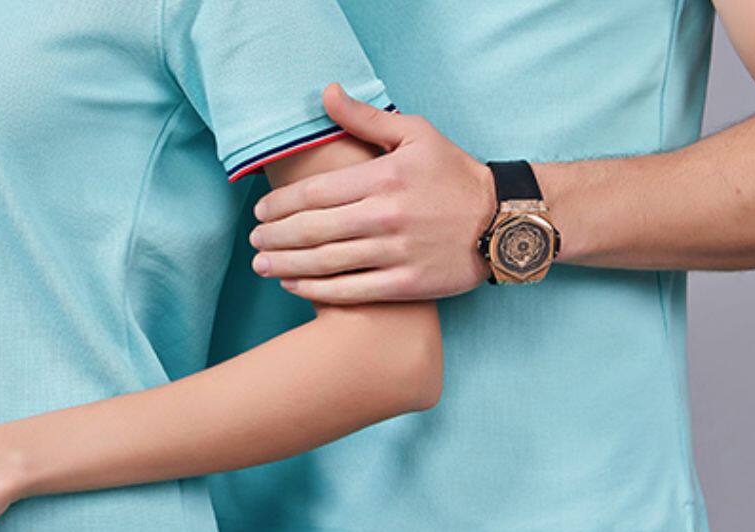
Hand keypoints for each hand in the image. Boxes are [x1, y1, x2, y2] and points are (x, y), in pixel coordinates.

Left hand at [249, 84, 495, 303]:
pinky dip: (316, 290)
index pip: (315, 193)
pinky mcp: (407, 284)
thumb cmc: (454, 174)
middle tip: (253, 240)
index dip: (280, 204)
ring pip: (326, 262)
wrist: (502, 221)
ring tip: (261, 264)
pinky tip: (293, 285)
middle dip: (274, 236)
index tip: (260, 211)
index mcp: (383, 178)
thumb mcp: (415, 134)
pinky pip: (351, 291)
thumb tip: (326, 92)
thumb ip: (365, 118)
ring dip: (286, 264)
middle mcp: (386, 217)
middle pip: (312, 230)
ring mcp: (396, 253)